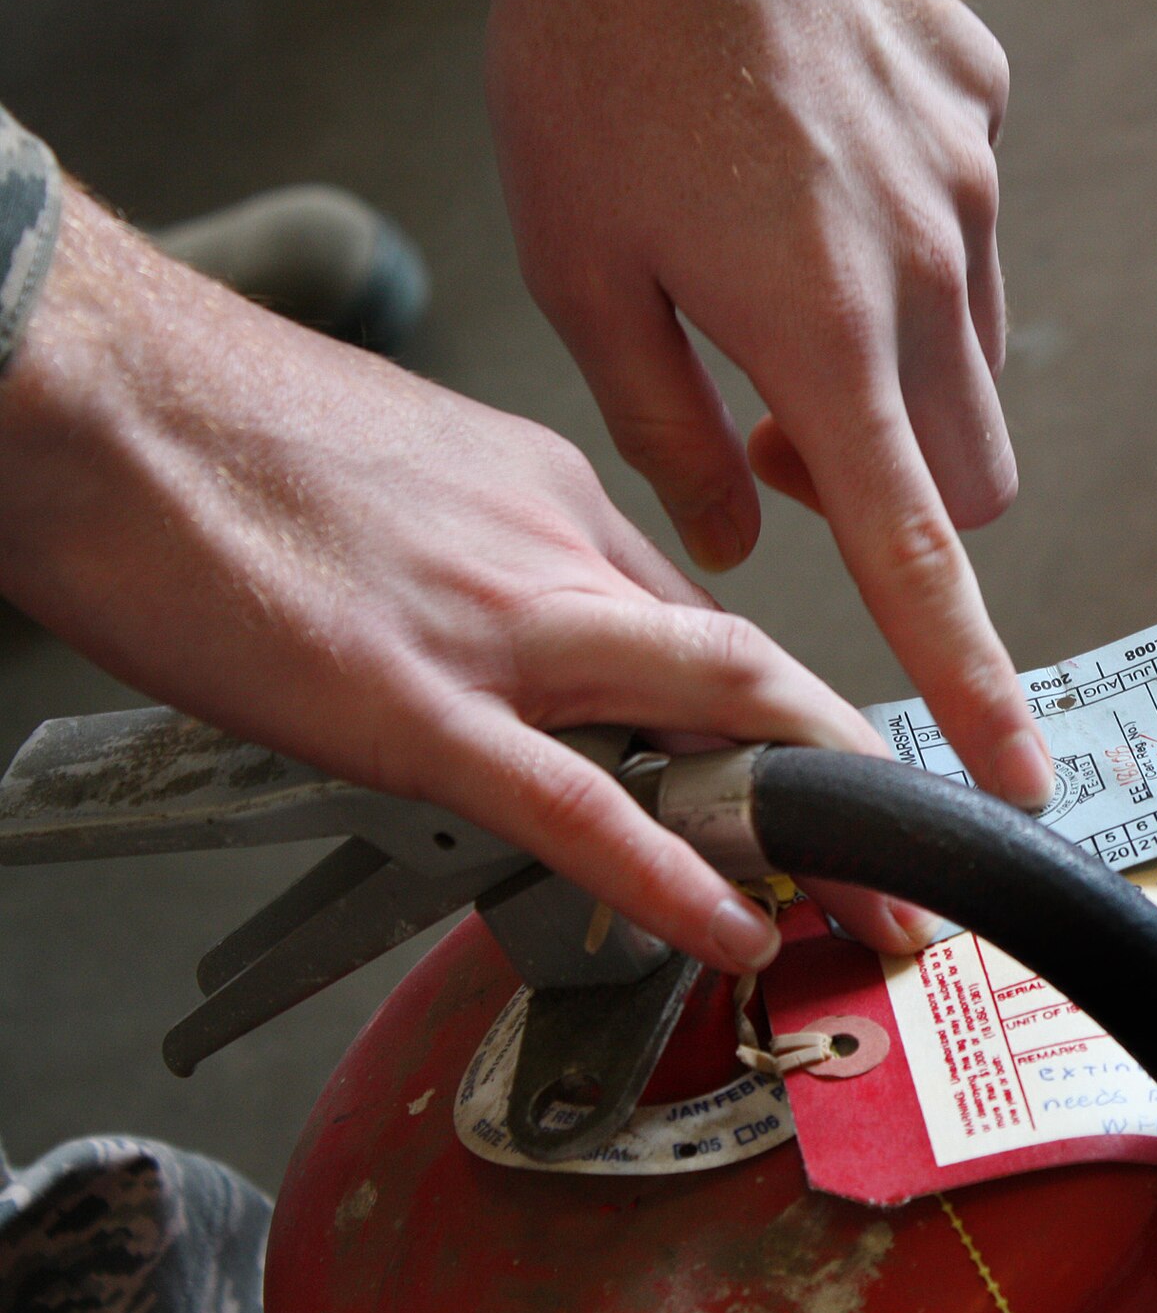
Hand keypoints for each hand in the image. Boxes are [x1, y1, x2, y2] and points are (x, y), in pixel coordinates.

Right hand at [0, 189, 934, 971]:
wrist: (93, 388)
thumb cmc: (226, 427)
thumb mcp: (413, 471)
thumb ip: (498, 554)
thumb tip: (534, 638)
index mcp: (552, 500)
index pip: (707, 624)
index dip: (785, 719)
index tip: (822, 779)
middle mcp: (554, 554)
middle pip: (752, 671)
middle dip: (852, 777)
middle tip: (906, 862)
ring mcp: (493, 629)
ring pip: (707, 717)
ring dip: (808, 827)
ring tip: (870, 909)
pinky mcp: (411, 705)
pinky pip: (574, 804)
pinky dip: (669, 873)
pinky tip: (731, 924)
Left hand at [487, 0, 1052, 809]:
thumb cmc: (603, 50)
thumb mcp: (582, 263)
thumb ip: (662, 428)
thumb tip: (724, 535)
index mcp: (824, 329)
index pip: (920, 556)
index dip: (969, 682)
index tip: (1015, 773)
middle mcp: (931, 269)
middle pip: (974, 479)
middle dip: (900, 507)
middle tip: (780, 444)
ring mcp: (973, 186)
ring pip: (978, 366)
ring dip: (902, 390)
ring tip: (783, 297)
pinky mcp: (982, 114)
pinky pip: (977, 240)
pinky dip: (914, 268)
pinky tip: (823, 188)